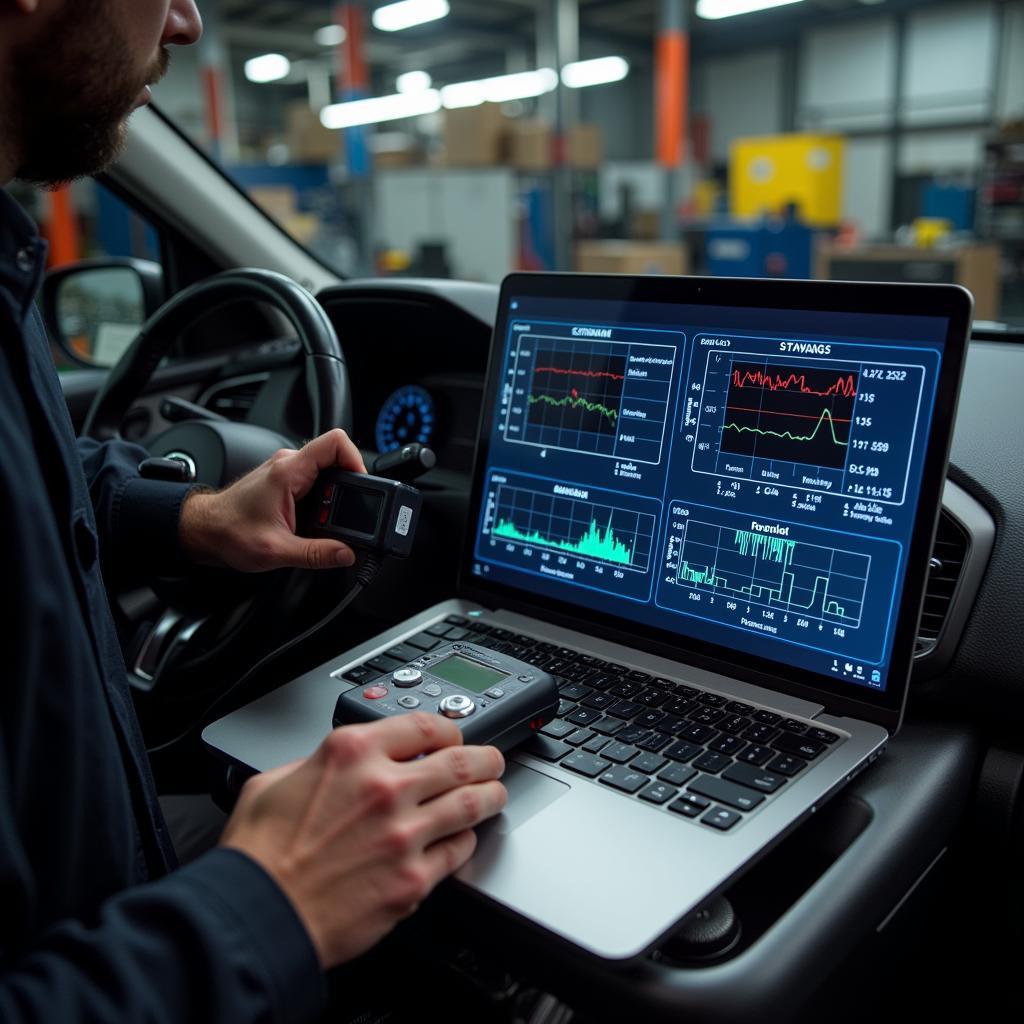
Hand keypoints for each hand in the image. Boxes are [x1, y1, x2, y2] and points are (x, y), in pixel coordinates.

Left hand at [178, 428, 365, 570]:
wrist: (204, 530)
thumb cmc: (229, 532)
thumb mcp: (277, 551)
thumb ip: (316, 554)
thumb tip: (347, 554)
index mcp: (288, 472)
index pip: (335, 443)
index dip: (356, 459)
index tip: (363, 485)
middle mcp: (288, 463)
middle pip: (336, 458)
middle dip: (348, 486)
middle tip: (344, 513)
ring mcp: (286, 470)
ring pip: (326, 470)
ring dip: (333, 494)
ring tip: (326, 519)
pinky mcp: (285, 479)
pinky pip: (315, 479)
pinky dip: (322, 498)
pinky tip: (314, 518)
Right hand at [219, 713, 506, 968]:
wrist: (257, 917)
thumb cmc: (259, 856)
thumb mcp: (274, 781)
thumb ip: (315, 764)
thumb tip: (336, 766)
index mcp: (351, 753)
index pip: (425, 725)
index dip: (448, 729)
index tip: (453, 737)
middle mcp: (384, 786)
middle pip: (462, 760)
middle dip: (485, 759)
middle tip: (491, 762)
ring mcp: (403, 834)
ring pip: (471, 803)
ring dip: (490, 796)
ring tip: (494, 794)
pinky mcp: (412, 879)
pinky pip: (458, 851)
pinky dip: (465, 842)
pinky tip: (462, 840)